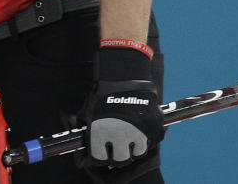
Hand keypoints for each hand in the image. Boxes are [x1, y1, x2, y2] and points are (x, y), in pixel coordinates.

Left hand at [83, 46, 163, 169]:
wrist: (123, 77)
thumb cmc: (102, 94)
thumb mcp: (87, 113)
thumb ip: (87, 133)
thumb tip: (83, 151)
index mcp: (100, 134)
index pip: (99, 159)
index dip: (98, 157)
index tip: (99, 153)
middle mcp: (120, 137)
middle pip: (120, 161)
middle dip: (116, 155)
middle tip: (115, 148)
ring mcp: (140, 134)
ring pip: (137, 154)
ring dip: (132, 148)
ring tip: (127, 136)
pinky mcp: (154, 129)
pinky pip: (151, 143)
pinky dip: (145, 140)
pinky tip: (139, 129)